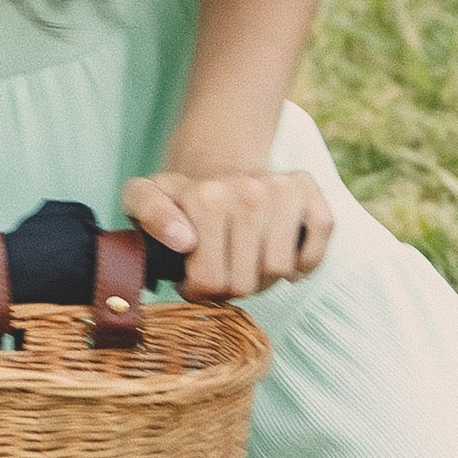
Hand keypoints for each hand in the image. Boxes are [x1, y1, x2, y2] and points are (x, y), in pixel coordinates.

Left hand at [125, 164, 330, 300]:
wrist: (218, 168)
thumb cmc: (181, 199)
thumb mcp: (143, 198)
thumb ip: (148, 213)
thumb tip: (184, 239)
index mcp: (207, 196)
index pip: (209, 281)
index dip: (197, 289)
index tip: (192, 274)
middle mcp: (249, 189)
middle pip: (245, 282)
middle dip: (229, 286)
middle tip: (221, 268)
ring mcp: (283, 189)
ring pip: (280, 270)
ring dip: (263, 277)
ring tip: (246, 260)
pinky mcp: (309, 192)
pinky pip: (314, 249)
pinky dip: (302, 265)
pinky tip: (283, 258)